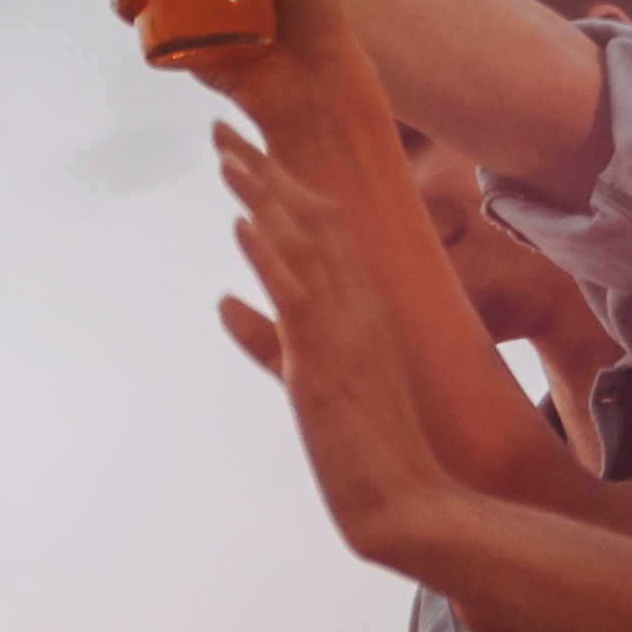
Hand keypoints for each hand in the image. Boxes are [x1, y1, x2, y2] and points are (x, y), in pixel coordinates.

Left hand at [219, 123, 474, 567]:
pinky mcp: (326, 364)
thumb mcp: (306, 379)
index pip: (322, 228)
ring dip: (261, 194)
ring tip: (225, 151)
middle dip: (263, 170)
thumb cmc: (365, 450)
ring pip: (303, 245)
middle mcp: (358, 308)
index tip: (245, 149)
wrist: (408, 506)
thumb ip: (267, 338)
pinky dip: (271, 254)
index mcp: (360, 309)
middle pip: (310, 218)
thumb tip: (224, 302)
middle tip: (222, 125)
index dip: (279, 184)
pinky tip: (243, 222)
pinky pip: (299, 295)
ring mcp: (345, 333)